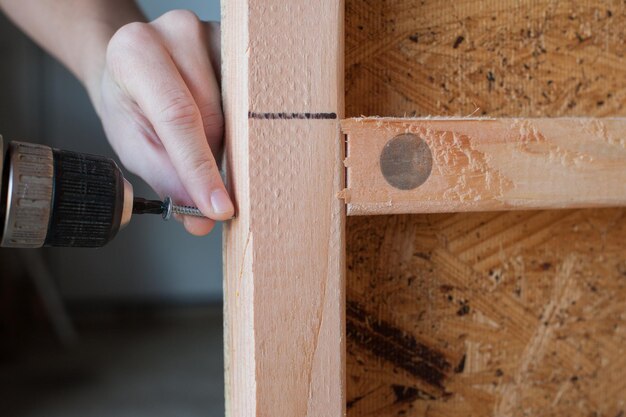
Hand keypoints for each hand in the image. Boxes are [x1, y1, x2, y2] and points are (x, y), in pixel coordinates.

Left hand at [90, 10, 231, 235]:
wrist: (134, 66)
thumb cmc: (131, 103)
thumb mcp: (135, 144)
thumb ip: (167, 181)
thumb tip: (201, 220)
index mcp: (136, 52)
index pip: (178, 117)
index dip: (200, 168)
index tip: (219, 208)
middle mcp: (176, 31)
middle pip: (212, 115)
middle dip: (212, 158)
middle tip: (205, 182)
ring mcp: (212, 31)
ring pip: (236, 109)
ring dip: (226, 140)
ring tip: (204, 141)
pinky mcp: (237, 42)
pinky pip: (250, 95)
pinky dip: (241, 123)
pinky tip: (227, 126)